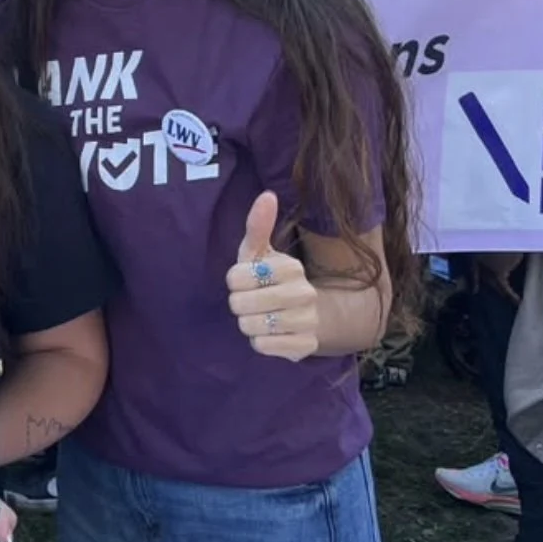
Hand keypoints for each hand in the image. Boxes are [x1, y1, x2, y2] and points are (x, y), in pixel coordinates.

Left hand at [226, 191, 320, 361]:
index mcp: (291, 267)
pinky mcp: (305, 346)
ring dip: (248, 323)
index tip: (248, 281)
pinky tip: (272, 333)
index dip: (234, 281)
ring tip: (262, 316)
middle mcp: (304, 293)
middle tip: (252, 301)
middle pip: (240, 303)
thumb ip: (258, 225)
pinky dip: (260, 342)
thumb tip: (267, 195)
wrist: (308, 314)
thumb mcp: (261, 252)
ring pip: (249, 326)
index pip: (235, 277)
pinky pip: (262, 346)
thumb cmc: (272, 279)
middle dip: (239, 304)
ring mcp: (308, 321)